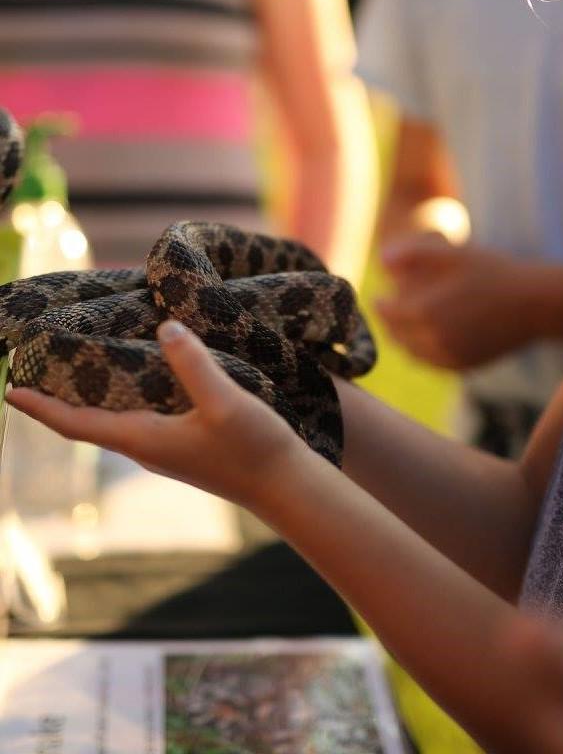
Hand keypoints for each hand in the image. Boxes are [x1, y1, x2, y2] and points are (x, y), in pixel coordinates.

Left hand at [5, 320, 310, 508]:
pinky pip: (142, 416)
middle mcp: (146, 447)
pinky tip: (143, 375)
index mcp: (143, 439)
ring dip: (93, 395)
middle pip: (88, 421)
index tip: (9, 390)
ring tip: (82, 363)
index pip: (76, 424)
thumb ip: (193, 364)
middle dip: (60, 397)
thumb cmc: (253, 449)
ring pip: (115, 419)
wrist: (285, 486)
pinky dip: (127, 395)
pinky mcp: (186, 444)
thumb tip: (165, 327)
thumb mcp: (224, 402)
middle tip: (40, 365)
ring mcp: (165, 448)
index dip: (41, 407)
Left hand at [376, 234, 538, 368]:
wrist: (534, 305)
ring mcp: (448, 357)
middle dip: (392, 322)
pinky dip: (426, 351)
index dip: (380, 303)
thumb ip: (413, 254)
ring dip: (407, 338)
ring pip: (412, 353)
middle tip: (393, 310)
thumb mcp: (453, 254)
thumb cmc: (494, 273)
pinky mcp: (464, 366)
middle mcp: (432, 340)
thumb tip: (382, 260)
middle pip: (396, 335)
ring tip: (412, 322)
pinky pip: (433, 362)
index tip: (380, 296)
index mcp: (423, 312)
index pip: (386, 313)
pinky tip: (434, 335)